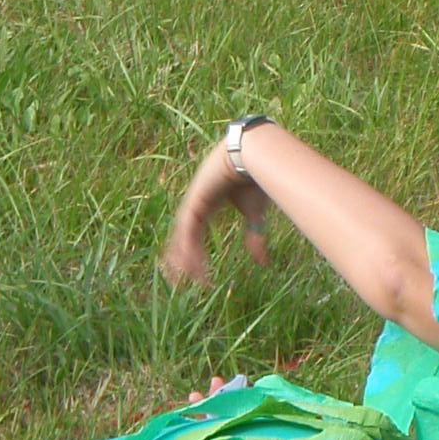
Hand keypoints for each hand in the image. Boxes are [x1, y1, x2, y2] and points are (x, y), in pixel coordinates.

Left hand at [159, 143, 273, 287]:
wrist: (256, 156)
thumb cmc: (256, 179)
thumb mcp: (255, 215)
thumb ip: (253, 237)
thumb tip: (261, 264)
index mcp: (208, 204)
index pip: (193, 234)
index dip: (193, 254)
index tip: (196, 276)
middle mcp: (196, 202)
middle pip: (181, 236)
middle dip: (178, 259)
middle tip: (177, 283)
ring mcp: (193, 199)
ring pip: (181, 234)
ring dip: (183, 257)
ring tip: (185, 279)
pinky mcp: (195, 198)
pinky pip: (187, 227)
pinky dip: (187, 245)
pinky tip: (189, 263)